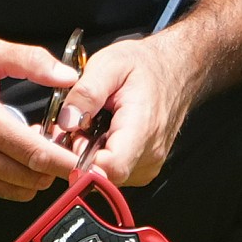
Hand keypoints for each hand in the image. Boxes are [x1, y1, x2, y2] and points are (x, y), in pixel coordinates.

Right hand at [0, 39, 85, 201]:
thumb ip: (31, 62)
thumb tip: (69, 76)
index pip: (37, 155)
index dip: (66, 164)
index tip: (85, 165)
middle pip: (30, 180)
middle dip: (51, 170)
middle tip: (56, 150)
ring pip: (12, 190)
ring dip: (28, 176)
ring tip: (26, 150)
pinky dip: (3, 177)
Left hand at [56, 33, 204, 188]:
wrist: (175, 69)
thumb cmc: (146, 66)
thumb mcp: (110, 64)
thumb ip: (86, 93)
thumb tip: (66, 122)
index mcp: (142, 129)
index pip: (109, 168)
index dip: (79, 158)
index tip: (71, 136)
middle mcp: (149, 155)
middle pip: (101, 175)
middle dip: (78, 153)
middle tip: (78, 122)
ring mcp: (147, 165)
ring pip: (103, 176)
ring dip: (87, 155)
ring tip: (92, 124)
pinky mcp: (143, 168)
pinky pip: (112, 173)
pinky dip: (98, 156)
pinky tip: (101, 133)